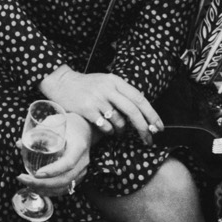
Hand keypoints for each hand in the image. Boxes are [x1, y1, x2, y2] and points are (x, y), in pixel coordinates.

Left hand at [16, 113, 92, 194]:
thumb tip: (19, 144)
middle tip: (24, 179)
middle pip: (65, 179)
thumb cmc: (67, 125)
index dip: (53, 170)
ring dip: (45, 189)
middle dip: (43, 183)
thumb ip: (37, 132)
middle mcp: (83, 161)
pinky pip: (65, 188)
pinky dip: (50, 191)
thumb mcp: (54, 122)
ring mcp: (82, 171)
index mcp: (79, 146)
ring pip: (64, 186)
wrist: (84, 129)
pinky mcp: (77, 176)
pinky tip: (36, 188)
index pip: (68, 162)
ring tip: (26, 184)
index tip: (37, 174)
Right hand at [40, 68, 160, 142]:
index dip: (152, 114)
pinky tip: (105, 128)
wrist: (62, 83)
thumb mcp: (106, 83)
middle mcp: (107, 89)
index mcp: (115, 81)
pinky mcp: (87, 109)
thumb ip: (122, 94)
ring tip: (118, 131)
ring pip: (119, 121)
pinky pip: (105, 126)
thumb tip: (143, 114)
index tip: (159, 127)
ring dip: (122, 131)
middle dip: (144, 128)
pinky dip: (109, 131)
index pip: (139, 99)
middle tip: (149, 139)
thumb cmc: (87, 86)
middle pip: (133, 111)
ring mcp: (97, 99)